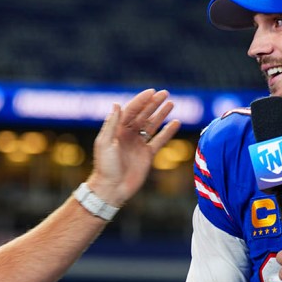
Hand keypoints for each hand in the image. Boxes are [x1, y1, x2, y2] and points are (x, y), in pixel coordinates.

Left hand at [87, 89, 180, 205]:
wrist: (112, 189)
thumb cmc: (105, 167)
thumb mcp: (105, 143)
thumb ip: (112, 124)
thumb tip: (117, 104)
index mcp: (117, 129)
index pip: (131, 110)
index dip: (141, 101)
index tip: (152, 92)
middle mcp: (128, 134)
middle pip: (143, 115)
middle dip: (153, 104)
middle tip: (165, 93)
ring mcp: (138, 144)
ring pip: (152, 125)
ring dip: (161, 114)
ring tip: (171, 103)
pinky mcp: (147, 155)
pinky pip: (159, 140)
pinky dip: (168, 132)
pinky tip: (176, 123)